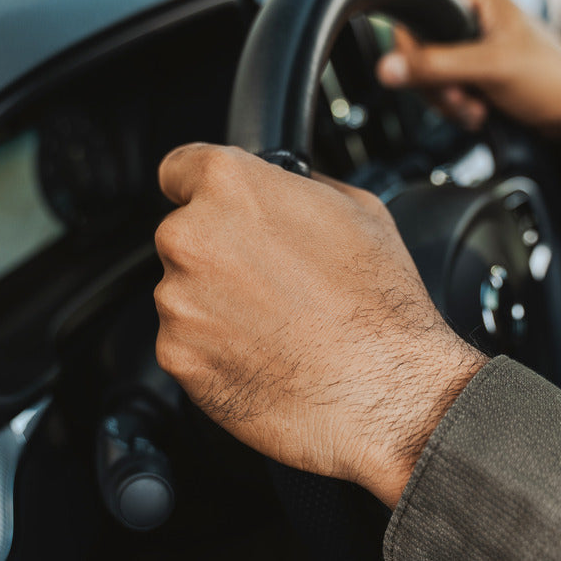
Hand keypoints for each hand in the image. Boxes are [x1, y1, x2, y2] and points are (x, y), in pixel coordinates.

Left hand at [154, 143, 487, 506]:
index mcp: (231, 186)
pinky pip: (185, 342)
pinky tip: (265, 354)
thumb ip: (299, 187)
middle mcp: (192, 236)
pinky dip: (214, 349)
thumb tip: (282, 187)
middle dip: (218, 254)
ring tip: (277, 324)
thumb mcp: (359, 210)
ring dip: (216, 304)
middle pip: (184, 235)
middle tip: (270, 280)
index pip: (180, 168)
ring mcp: (177, 299)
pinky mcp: (176, 355)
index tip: (213, 207)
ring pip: (184, 292)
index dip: (199, 189)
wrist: (384, 391)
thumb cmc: (379, 306)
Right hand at [376, 0, 560, 147]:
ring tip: (474, 107)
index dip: (413, 51)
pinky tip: (477, 110)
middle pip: (417, 49)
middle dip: (436, 84)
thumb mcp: (489, 68)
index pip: (414, 13)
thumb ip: (436, 66)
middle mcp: (469, 10)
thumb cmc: (551, 79)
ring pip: (427, 73)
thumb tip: (387, 67)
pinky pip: (443, 86)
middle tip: (460, 98)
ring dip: (447, 100)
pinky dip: (455, 105)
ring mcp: (469, 40)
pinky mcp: (472, 66)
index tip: (428, 76)